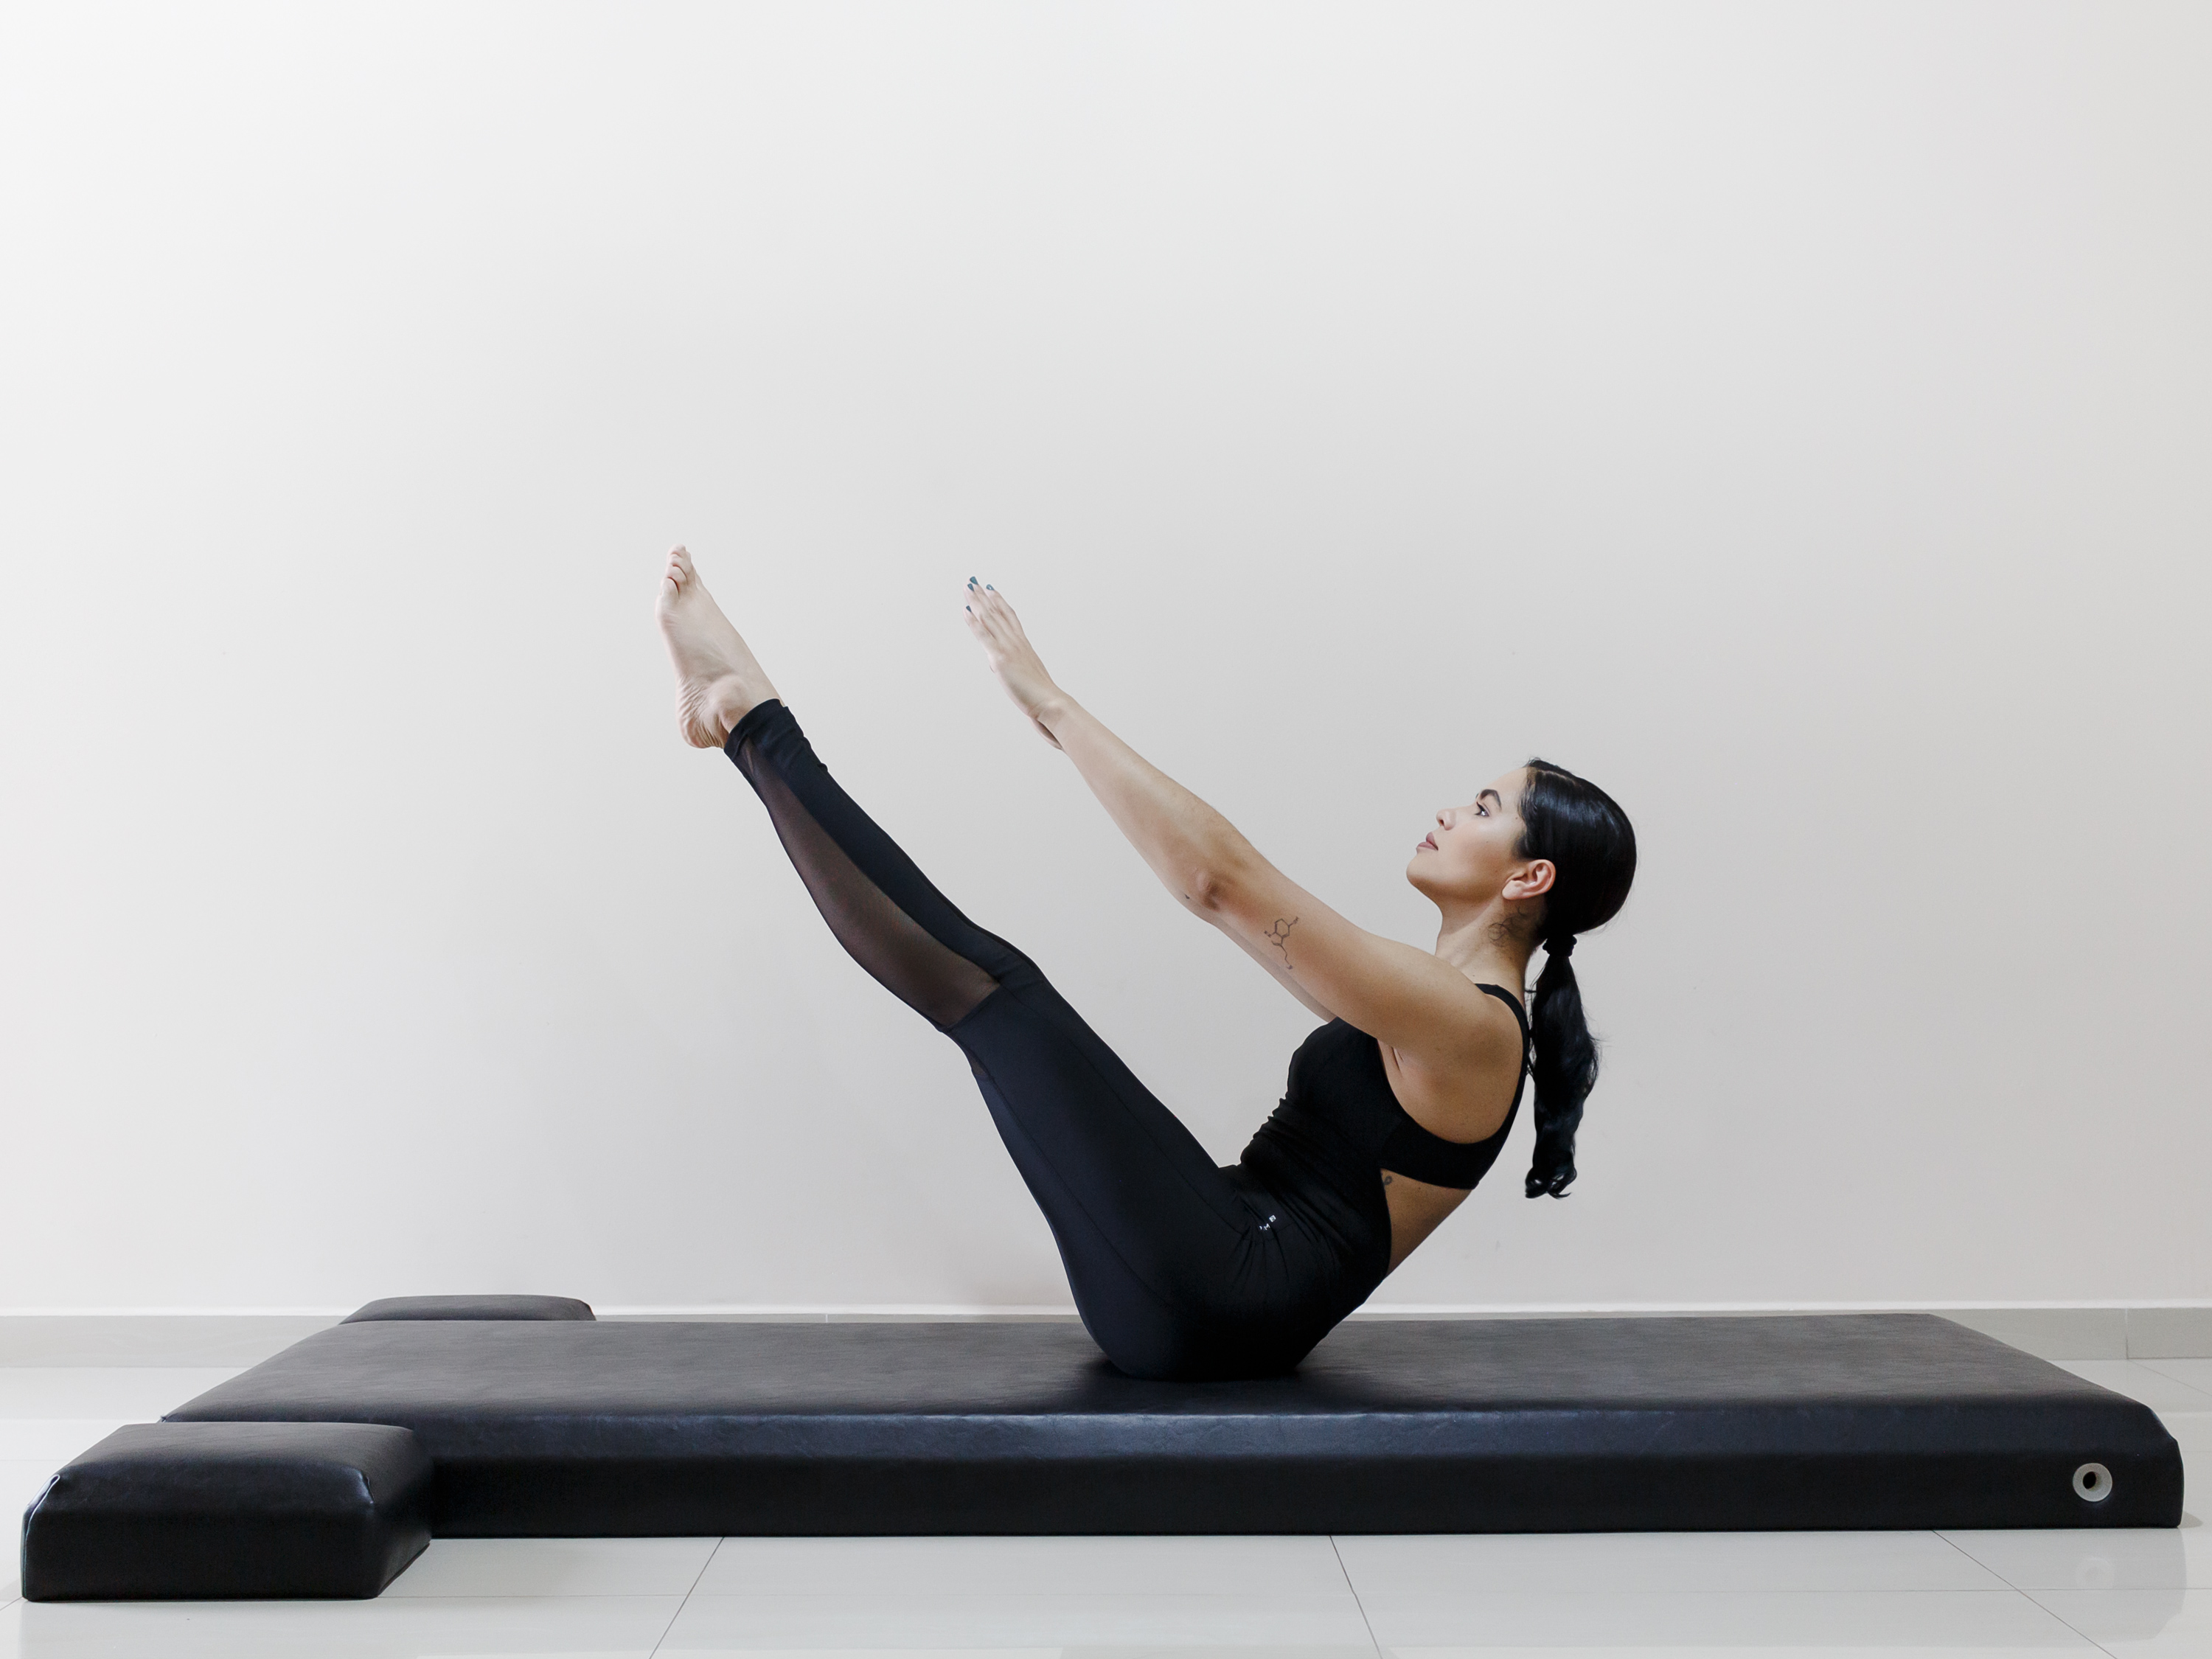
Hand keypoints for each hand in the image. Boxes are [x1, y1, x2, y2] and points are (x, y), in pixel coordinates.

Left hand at [963, 579, 1064, 748]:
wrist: (1049, 702)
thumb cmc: (1041, 696)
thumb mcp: (1027, 677)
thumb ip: (1012, 668)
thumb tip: (998, 666)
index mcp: (1024, 646)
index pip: (1010, 618)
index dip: (1000, 602)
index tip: (992, 590)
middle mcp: (1016, 642)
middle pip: (997, 613)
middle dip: (984, 597)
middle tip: (973, 582)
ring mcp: (1009, 648)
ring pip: (990, 618)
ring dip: (977, 601)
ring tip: (968, 587)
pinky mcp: (1000, 658)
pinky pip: (984, 635)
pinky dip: (974, 622)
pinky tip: (966, 610)